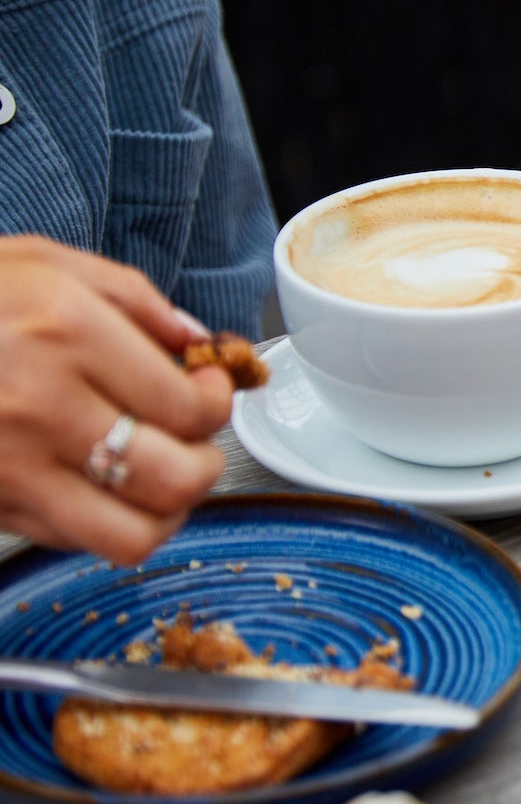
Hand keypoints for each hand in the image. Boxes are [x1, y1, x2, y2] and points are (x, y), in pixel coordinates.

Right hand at [0, 237, 234, 564]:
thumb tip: (200, 343)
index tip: (209, 390)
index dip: (217, 404)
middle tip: (195, 442)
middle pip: (174, 478)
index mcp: (69, 335)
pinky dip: (102, 523)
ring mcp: (8, 465)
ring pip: (130, 534)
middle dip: (205, 465)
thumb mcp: (45, 263)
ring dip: (162, 512)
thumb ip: (136, 301)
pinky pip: (70, 540)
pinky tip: (98, 486)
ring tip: (156, 479)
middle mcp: (42, 406)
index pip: (190, 406)